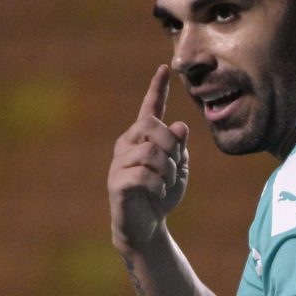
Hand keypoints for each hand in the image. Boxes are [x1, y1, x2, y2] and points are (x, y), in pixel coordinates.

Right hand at [108, 65, 189, 252]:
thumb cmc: (162, 194)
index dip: (157, 88)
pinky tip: (157, 193)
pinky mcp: (117, 183)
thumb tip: (179, 125)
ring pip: (150, 151)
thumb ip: (179, 147)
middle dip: (170, 145)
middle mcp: (127, 145)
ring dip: (167, 169)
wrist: (147, 227)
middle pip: (151, 126)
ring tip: (166, 183)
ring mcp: (119, 163)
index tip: (165, 68)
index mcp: (143, 138)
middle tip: (173, 166)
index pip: (150, 108)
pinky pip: (143, 174)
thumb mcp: (178, 168)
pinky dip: (158, 184)